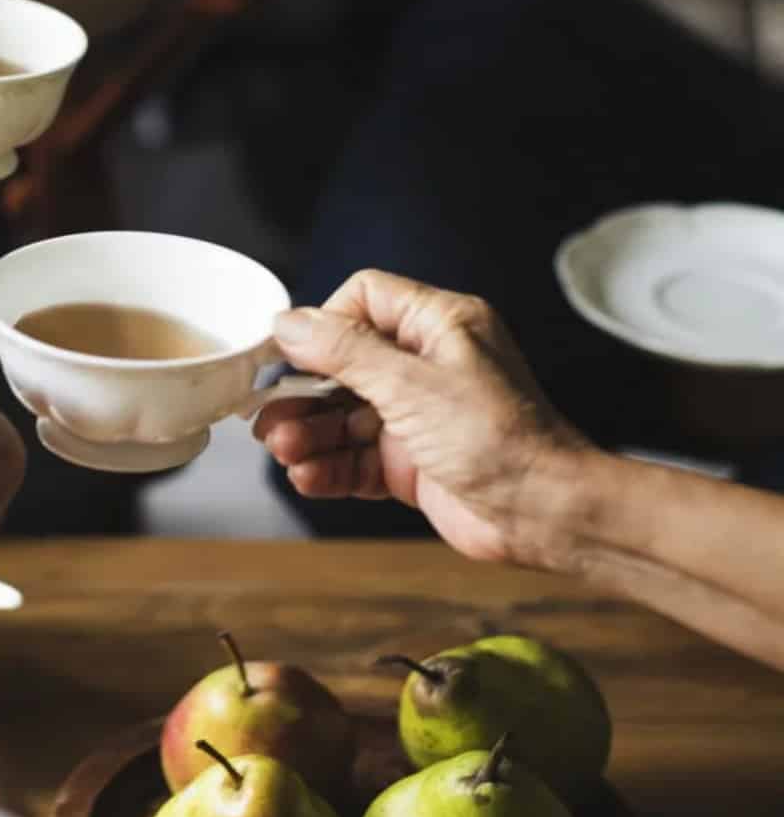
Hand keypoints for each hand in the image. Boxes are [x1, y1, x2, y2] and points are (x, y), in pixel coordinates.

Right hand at [254, 270, 589, 567]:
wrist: (548, 516)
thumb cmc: (502, 441)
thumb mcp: (412, 385)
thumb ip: (345, 351)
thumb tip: (289, 323)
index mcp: (440, 326)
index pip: (363, 300)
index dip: (322, 325)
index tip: (288, 355)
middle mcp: (427, 365)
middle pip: (341, 363)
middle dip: (303, 392)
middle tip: (268, 414)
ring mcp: (418, 415)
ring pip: (342, 414)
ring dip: (309, 433)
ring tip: (286, 451)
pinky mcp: (411, 461)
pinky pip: (354, 456)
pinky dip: (328, 466)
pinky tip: (309, 476)